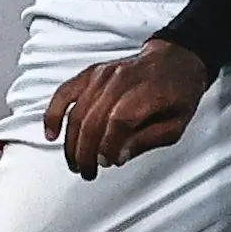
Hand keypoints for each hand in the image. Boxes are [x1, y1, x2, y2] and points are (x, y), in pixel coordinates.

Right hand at [43, 39, 210, 179]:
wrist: (176, 60)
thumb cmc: (178, 93)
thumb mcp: (176, 124)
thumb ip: (147, 141)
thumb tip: (118, 156)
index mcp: (146, 91)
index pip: (119, 121)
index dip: (108, 146)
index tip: (107, 162)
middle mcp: (122, 80)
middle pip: (94, 119)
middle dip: (86, 151)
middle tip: (87, 171)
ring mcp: (104, 74)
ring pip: (77, 110)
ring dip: (71, 142)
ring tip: (75, 163)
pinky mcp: (92, 73)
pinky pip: (65, 92)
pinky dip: (54, 113)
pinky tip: (51, 134)